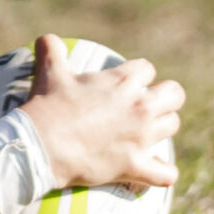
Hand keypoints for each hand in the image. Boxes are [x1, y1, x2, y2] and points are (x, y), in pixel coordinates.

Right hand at [18, 33, 184, 190]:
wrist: (38, 146)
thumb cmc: (46, 107)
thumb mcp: (48, 73)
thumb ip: (52, 51)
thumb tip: (48, 39)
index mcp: (122, 81)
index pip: (147, 68)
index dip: (138, 74)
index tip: (128, 81)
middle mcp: (139, 107)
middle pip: (174, 94)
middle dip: (165, 96)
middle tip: (148, 103)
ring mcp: (141, 137)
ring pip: (172, 125)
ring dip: (163, 126)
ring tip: (148, 130)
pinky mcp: (136, 165)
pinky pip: (166, 173)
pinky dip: (163, 172)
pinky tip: (155, 169)